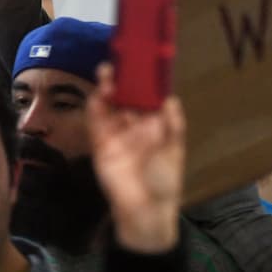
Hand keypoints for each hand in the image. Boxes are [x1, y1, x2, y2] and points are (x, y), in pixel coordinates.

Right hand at [86, 64, 185, 252]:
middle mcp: (134, 125)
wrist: (144, 210)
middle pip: (126, 97)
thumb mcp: (175, 152)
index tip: (144, 62)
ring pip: (109, 105)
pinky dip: (96, 106)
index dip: (145, 81)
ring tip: (108, 71)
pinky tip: (100, 94)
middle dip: (124, 79)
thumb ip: (173, 126)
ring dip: (108, 88)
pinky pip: (96, 121)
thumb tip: (170, 99)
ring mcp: (116, 133)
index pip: (148, 97)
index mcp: (155, 126)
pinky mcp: (100, 143)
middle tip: (122, 60)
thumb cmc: (165, 181)